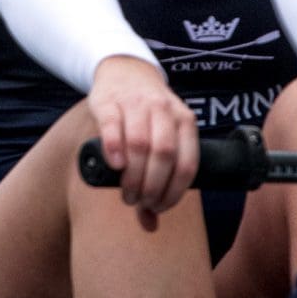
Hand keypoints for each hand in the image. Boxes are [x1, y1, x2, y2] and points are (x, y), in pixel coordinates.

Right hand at [85, 54, 196, 229]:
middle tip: (138, 201)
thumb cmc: (147, 118)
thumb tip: (151, 226)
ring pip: (140, 143)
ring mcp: (137, 104)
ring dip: (133, 176)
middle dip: (151, 187)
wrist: (125, 71)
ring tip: (126, 194)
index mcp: (185, 121)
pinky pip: (113, 125)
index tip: (158, 207)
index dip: (173, 193)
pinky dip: (114, 148)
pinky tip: (114, 166)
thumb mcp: (161, 140)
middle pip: (164, 156)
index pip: (187, 164)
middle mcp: (164, 110)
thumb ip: (158, 180)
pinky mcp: (109, 102)